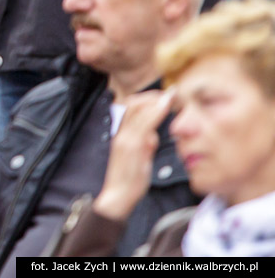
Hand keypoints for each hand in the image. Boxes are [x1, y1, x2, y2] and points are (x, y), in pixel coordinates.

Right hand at [93, 90, 174, 221]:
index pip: (131, 109)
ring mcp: (125, 139)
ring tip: (171, 96)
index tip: (163, 96)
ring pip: (138, 111)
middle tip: (170, 94)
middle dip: (152, 96)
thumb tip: (152, 135)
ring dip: (156, 101)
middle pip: (133, 105)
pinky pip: (143, 124)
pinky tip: (166, 107)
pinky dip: (155, 112)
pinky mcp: (131, 146)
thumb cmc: (128, 178)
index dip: (147, 99)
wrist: (117, 195)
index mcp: (122, 135)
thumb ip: (144, 144)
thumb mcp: (138, 157)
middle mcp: (121, 134)